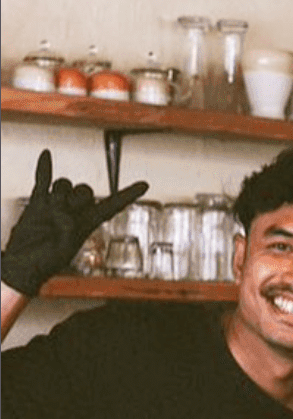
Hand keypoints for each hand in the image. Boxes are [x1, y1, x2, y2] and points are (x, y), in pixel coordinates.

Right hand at [0, 150, 148, 297]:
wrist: (21, 264)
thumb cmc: (44, 263)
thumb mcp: (63, 250)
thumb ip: (68, 230)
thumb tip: (64, 212)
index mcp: (87, 223)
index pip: (113, 205)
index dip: (128, 194)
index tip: (145, 185)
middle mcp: (75, 212)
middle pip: (85, 191)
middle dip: (77, 198)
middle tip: (63, 215)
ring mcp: (56, 205)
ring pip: (65, 185)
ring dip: (59, 193)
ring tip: (51, 211)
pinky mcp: (39, 202)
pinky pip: (43, 180)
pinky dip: (44, 167)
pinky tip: (47, 154)